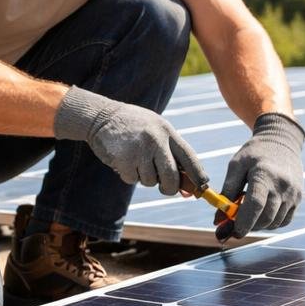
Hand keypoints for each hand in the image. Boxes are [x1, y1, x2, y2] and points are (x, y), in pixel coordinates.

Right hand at [54, 87, 207, 191]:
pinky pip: (132, 179)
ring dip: (143, 177)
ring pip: (150, 181)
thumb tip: (185, 189)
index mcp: (167, 132)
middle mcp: (156, 140)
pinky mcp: (124, 159)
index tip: (202, 188)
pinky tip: (123, 160)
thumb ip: (169, 155)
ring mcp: (140, 149)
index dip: (197, 175)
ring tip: (135, 160)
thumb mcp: (154, 131)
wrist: (101, 116)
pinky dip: (128, 175)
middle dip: (170, 188)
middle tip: (165, 188)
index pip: (189, 157)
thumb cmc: (132, 127)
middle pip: (171, 176)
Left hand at [221, 113, 304, 237]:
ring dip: (258, 225)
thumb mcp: (236, 166)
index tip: (232, 232)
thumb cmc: (254, 153)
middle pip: (265, 217)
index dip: (243, 222)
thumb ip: (227, 192)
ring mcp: (293, 194)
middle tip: (232, 227)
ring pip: (274, 222)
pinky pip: (284, 221)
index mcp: (264, 174)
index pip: (255, 205)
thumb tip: (218, 220)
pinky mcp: (298, 199)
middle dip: (248, 226)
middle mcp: (282, 186)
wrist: (282, 141)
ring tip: (247, 212)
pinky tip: (261, 212)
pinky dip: (270, 223)